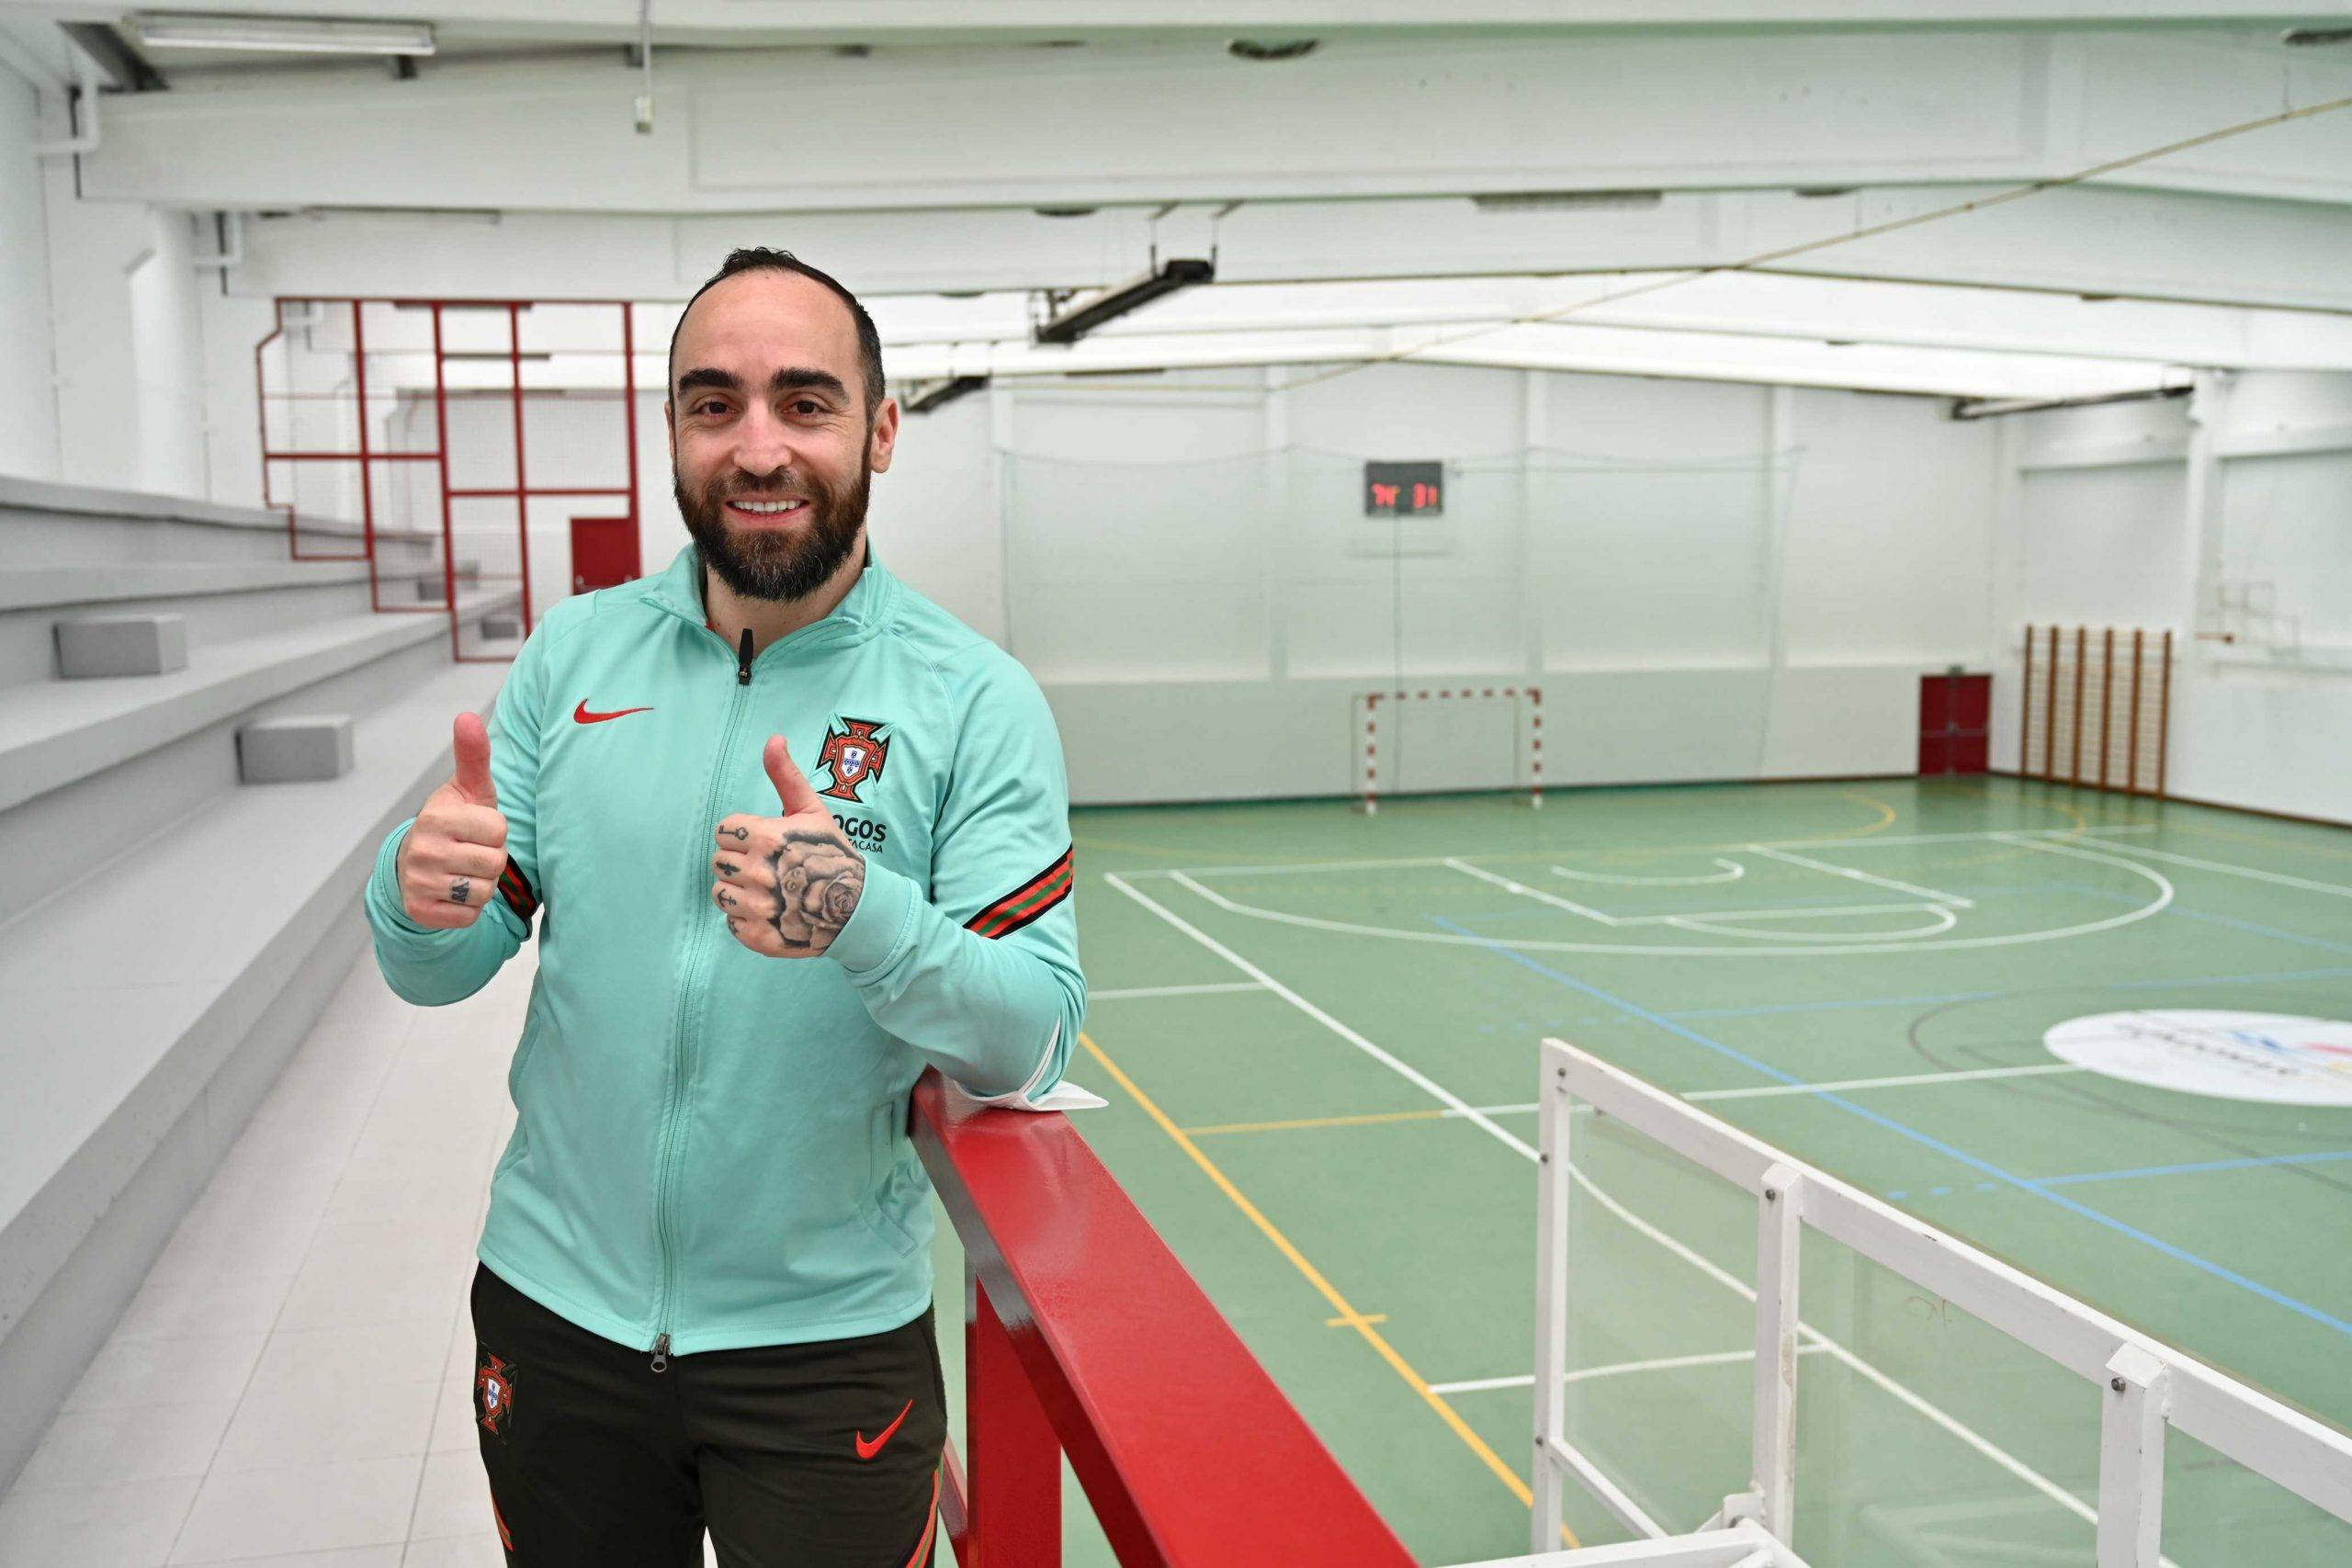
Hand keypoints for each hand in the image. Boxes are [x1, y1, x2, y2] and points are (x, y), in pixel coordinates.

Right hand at [398, 712, 509, 928]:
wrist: (414, 864)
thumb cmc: (453, 822)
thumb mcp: (467, 788)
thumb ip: (473, 755)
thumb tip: (467, 716)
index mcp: (436, 817)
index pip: (499, 830)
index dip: (495, 831)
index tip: (475, 829)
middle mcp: (423, 850)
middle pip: (495, 862)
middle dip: (490, 859)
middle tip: (470, 851)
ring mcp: (419, 882)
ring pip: (484, 891)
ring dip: (482, 884)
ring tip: (462, 870)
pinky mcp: (421, 911)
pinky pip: (470, 916)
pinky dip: (468, 908)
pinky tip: (453, 891)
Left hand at [712, 734, 866, 958]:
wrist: (856, 907)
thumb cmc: (831, 853)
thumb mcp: (811, 810)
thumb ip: (786, 776)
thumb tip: (773, 739)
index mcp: (768, 838)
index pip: (724, 831)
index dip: (742, 835)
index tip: (765, 842)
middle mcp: (760, 873)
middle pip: (719, 861)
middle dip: (739, 862)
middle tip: (769, 867)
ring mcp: (759, 908)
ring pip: (720, 893)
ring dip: (738, 891)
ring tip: (767, 890)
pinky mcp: (758, 937)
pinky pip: (730, 922)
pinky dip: (745, 919)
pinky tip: (769, 912)